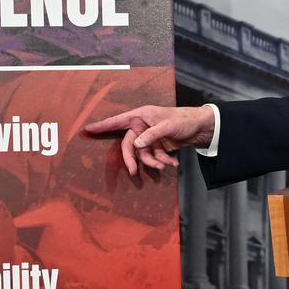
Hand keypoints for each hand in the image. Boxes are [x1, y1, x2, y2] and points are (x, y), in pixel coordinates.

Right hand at [83, 105, 215, 175]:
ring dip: (153, 162)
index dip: (102, 125)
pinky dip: (163, 162)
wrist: (200, 128)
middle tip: (133, 172)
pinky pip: (154, 157)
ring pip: (142, 155)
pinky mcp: (157, 146)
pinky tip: (174, 164)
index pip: (118, 121)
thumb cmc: (183, 120)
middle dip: (132, 159)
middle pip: (128, 145)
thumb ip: (151, 135)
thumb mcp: (168, 125)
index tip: (87, 129)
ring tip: (165, 166)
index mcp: (141, 116)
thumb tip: (136, 145)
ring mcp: (149, 137)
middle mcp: (141, 126)